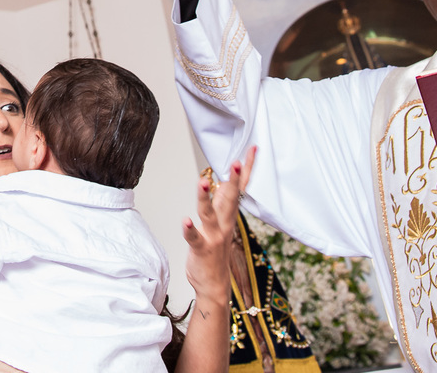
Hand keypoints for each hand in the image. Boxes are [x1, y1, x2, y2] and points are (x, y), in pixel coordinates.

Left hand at [182, 146, 255, 305]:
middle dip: (233, 180)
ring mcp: (214, 236)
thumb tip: (225, 181)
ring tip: (201, 182)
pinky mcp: (202, 249)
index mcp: (229, 216)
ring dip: (205, 197)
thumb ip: (223, 203)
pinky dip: (190, 229)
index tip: (252, 150)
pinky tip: (185, 220)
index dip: (246, 169)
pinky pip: (195, 238)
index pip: (239, 189)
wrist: (215, 286)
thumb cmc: (215, 251)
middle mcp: (224, 224)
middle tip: (236, 161)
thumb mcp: (222, 223)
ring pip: (209, 214)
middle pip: (230, 198)